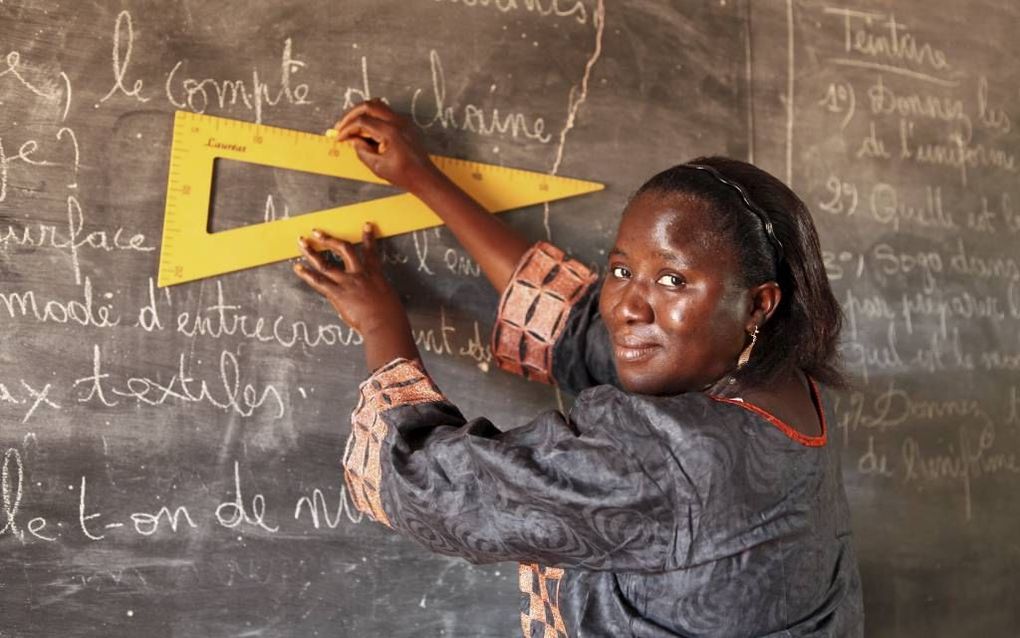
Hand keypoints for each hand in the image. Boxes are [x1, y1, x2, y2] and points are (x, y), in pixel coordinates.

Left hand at [293, 224, 418, 368]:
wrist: (384, 323)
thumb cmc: (391, 315)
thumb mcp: (387, 297)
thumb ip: (376, 292)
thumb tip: (368, 296)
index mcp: (374, 274)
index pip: (371, 252)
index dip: (368, 238)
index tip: (366, 226)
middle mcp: (359, 274)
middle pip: (344, 250)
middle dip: (330, 239)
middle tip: (318, 232)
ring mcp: (347, 283)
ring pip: (326, 264)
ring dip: (312, 252)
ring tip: (302, 243)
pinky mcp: (338, 294)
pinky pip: (319, 282)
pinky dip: (307, 275)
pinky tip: (298, 268)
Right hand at [331, 99, 443, 193]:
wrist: (424, 177)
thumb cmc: (404, 175)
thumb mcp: (378, 166)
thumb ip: (362, 150)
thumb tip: (352, 139)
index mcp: (391, 132)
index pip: (362, 121)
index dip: (347, 128)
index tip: (339, 137)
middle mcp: (398, 122)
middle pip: (369, 105)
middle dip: (351, 114)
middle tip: (341, 126)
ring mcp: (403, 121)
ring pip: (378, 105)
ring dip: (362, 113)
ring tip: (351, 126)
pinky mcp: (405, 124)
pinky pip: (386, 113)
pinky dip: (373, 117)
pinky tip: (366, 131)